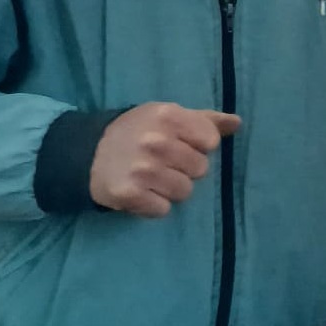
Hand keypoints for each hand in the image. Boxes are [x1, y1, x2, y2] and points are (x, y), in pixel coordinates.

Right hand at [89, 102, 240, 217]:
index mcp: (168, 116)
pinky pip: (163, 209)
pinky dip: (154, 205)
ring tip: (153, 178)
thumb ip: (205, 120)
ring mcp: (141, 169)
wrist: (88, 153)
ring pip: (184, 191)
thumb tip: (237, 123)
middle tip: (164, 163)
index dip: (200, 146)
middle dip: (186, 168)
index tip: (183, 145)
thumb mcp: (169, 116)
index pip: (210, 141)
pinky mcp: (129, 194)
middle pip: (200, 169)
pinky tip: (142, 192)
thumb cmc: (138, 131)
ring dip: (171, 189)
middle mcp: (155, 141)